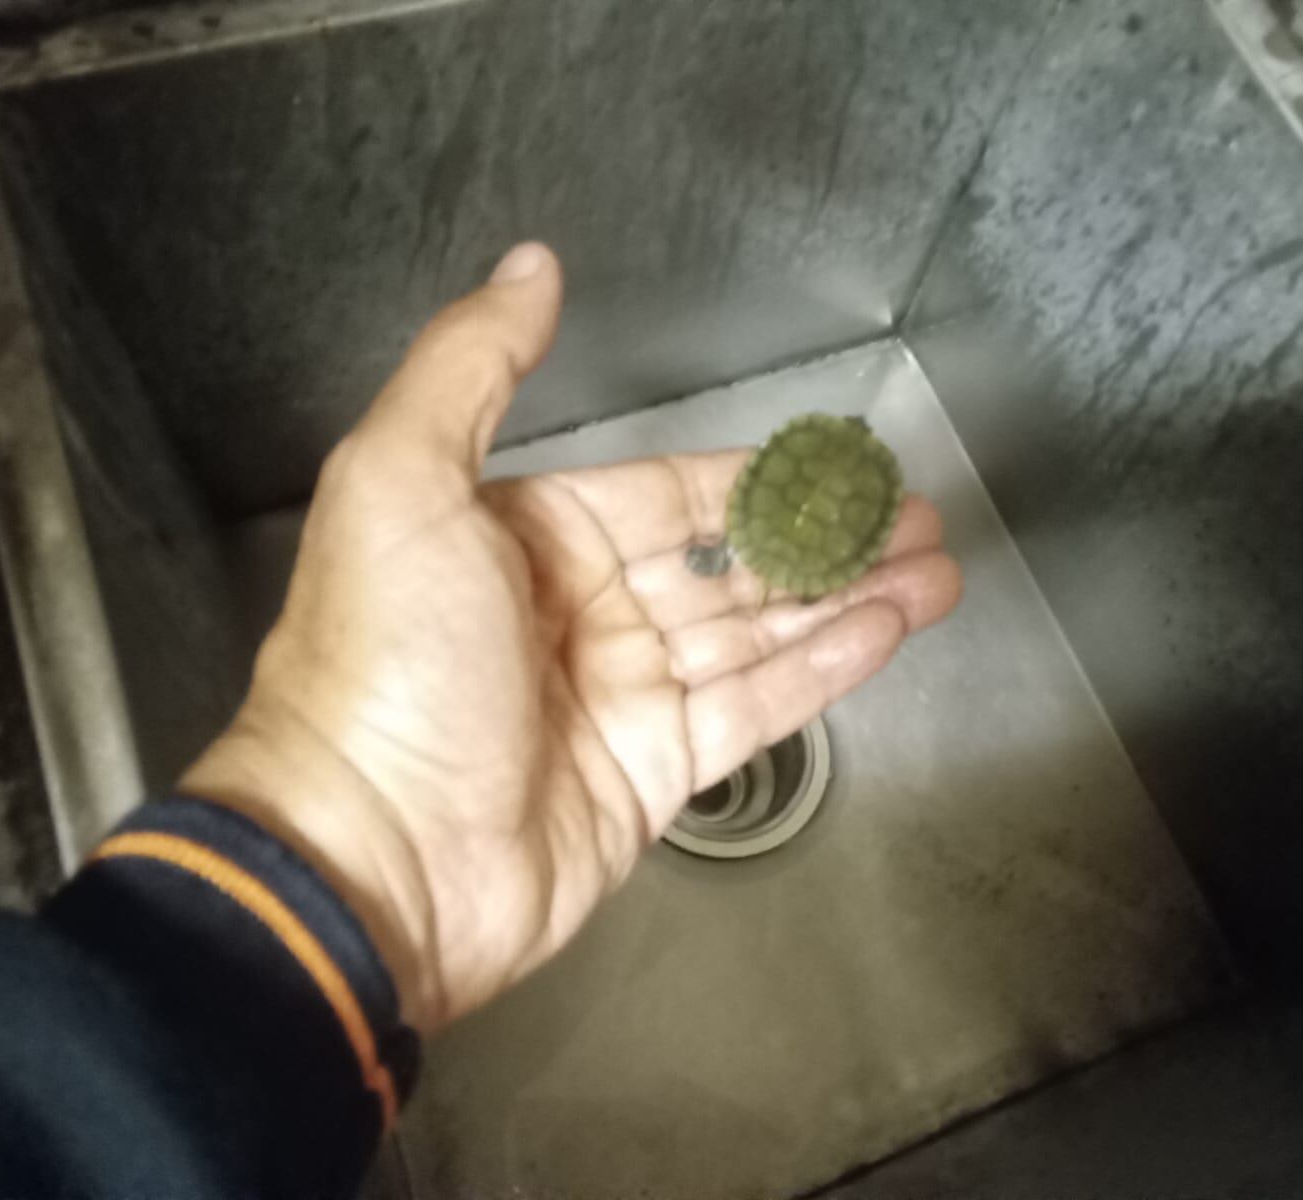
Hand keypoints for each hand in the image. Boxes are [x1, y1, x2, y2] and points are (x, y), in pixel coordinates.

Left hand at [182, 244, 961, 1031]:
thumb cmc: (381, 661)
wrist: (368, 856)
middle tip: (916, 516)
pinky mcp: (654, 773)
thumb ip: (471, 365)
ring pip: (757, 632)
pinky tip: (889, 630)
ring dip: (846, 598)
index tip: (839, 460)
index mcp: (527, 538)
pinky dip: (823, 669)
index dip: (759, 477)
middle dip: (824, 538)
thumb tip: (530, 265)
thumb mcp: (400, 481)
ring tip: (934, 568)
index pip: (671, 492)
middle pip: (730, 561)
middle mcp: (580, 611)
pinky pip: (753, 707)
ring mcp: (621, 697)